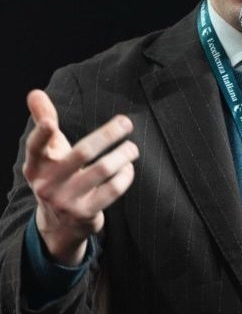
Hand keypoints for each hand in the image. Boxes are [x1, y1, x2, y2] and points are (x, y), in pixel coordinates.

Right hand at [23, 89, 138, 264]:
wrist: (61, 224)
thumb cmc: (59, 175)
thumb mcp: (49, 152)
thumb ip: (44, 121)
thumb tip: (35, 92)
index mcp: (36, 166)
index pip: (35, 148)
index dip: (41, 135)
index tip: (50, 122)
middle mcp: (47, 185)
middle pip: (82, 152)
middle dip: (108, 134)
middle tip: (126, 122)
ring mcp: (66, 201)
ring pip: (103, 169)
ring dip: (123, 154)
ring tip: (132, 148)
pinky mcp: (85, 213)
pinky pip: (113, 188)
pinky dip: (125, 175)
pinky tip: (127, 168)